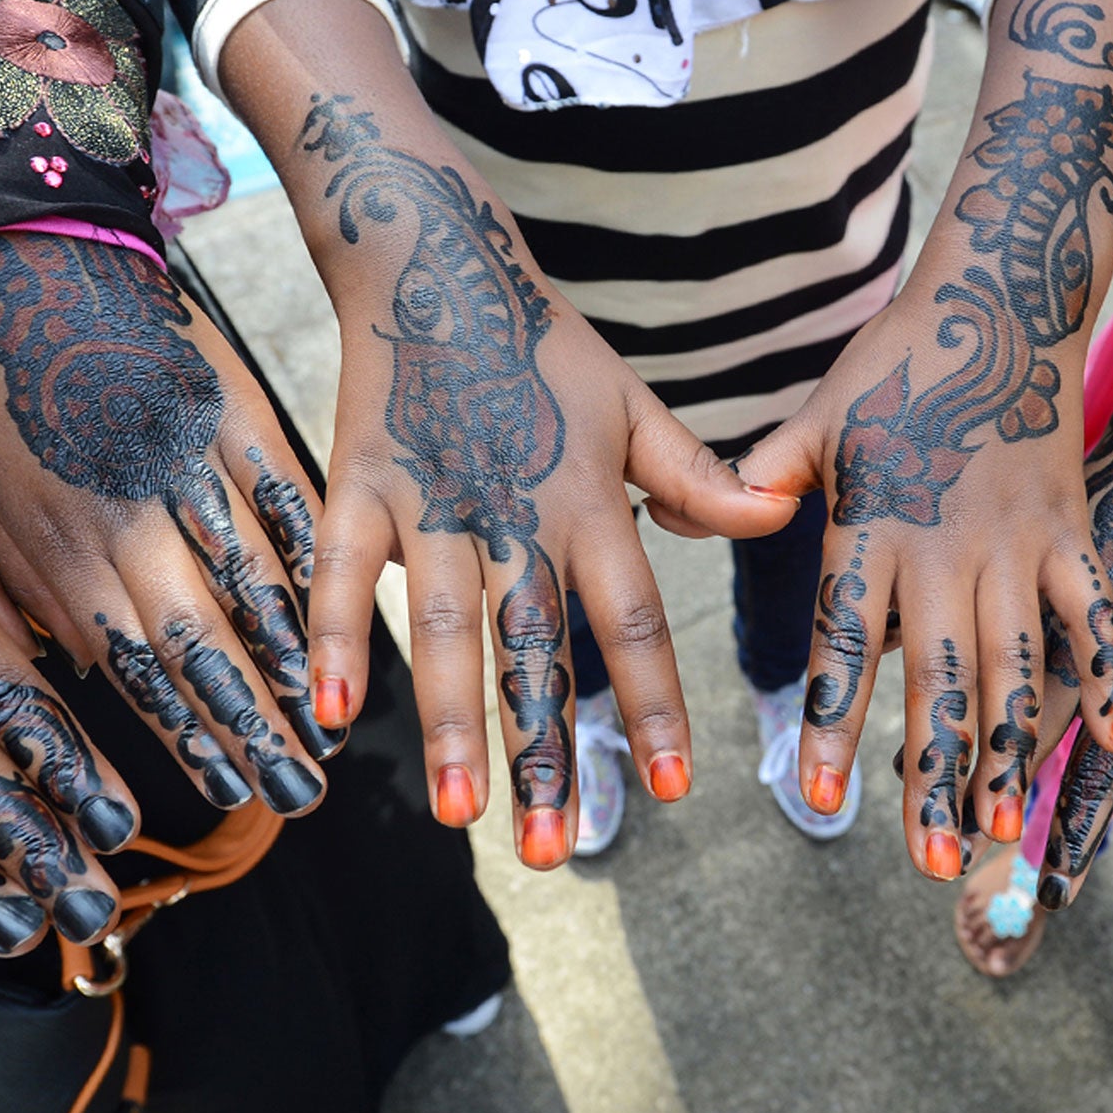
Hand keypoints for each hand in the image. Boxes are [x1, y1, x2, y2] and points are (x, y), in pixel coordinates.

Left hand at [0, 232, 336, 818]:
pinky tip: (350, 606)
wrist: (13, 254)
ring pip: (249, 580)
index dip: (187, 733)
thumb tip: (95, 665)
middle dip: (249, 726)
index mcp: (56, 544)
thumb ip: (46, 586)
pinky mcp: (229, 409)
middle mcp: (121, 515)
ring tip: (332, 722)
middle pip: (197, 641)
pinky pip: (282, 499)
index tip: (233, 791)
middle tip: (298, 794)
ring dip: (295, 660)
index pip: (132, 662)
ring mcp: (183, 462)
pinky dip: (318, 559)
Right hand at [285, 97, 791, 867]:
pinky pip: (344, 573)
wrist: (433, 261)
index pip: (632, 621)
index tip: (673, 788)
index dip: (651, 705)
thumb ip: (701, 475)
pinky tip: (333, 718)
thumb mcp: (634, 406)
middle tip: (555, 851)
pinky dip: (338, 640)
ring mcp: (435, 502)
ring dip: (454, 726)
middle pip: (537, 650)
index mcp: (591, 498)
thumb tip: (779, 517)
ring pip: (448, 629)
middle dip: (545, 754)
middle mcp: (517, 511)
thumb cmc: (544, 349)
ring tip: (462, 820)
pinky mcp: (360, 485)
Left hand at [732, 0, 1112, 880]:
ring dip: (1008, 751)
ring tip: (1004, 829)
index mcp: (873, 528)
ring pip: (1013, 665)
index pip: (845, 645)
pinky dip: (1101, 675)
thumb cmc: (899, 361)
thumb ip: (757, 476)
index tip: (820, 799)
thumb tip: (669, 517)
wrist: (1002, 298)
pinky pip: (1091, 614)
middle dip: (933, 775)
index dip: (834, 723)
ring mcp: (1016, 543)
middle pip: (937, 680)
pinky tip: (1110, 741)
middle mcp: (944, 548)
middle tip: (929, 861)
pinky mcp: (1072, 529)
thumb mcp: (819, 417)